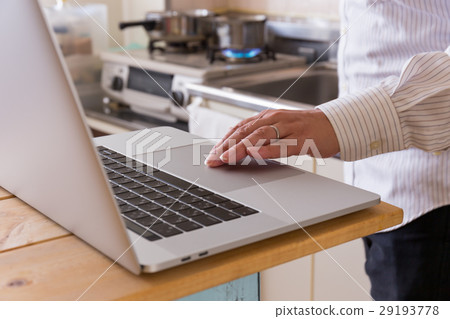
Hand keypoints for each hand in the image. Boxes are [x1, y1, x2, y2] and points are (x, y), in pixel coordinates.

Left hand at [205, 109, 339, 166]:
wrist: (333, 125)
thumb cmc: (303, 130)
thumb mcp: (278, 131)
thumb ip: (260, 138)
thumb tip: (238, 150)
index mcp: (266, 117)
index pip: (239, 128)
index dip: (223, 142)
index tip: (211, 156)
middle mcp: (274, 119)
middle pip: (245, 131)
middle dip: (226, 146)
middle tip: (213, 160)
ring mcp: (288, 128)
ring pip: (260, 136)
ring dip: (241, 147)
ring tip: (227, 158)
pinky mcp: (302, 138)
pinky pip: (283, 144)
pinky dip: (268, 149)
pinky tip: (256, 155)